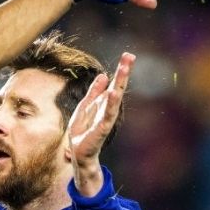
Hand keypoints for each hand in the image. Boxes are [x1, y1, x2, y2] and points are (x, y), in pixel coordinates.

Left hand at [67, 52, 133, 195]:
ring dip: (120, 83)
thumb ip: (93, 92)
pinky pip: (107, 114)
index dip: (120, 70)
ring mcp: (106, 118)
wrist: (79, 153)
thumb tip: (103, 75)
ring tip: (124, 68)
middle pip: (117, 87)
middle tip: (130, 56)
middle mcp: (108, 109)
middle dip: (123, 72)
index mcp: (103, 103)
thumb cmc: (82, 131)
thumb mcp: (85, 107)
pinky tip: (113, 93)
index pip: (114, 84)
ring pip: (115, 98)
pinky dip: (110, 103)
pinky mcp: (101, 128)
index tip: (128, 55)